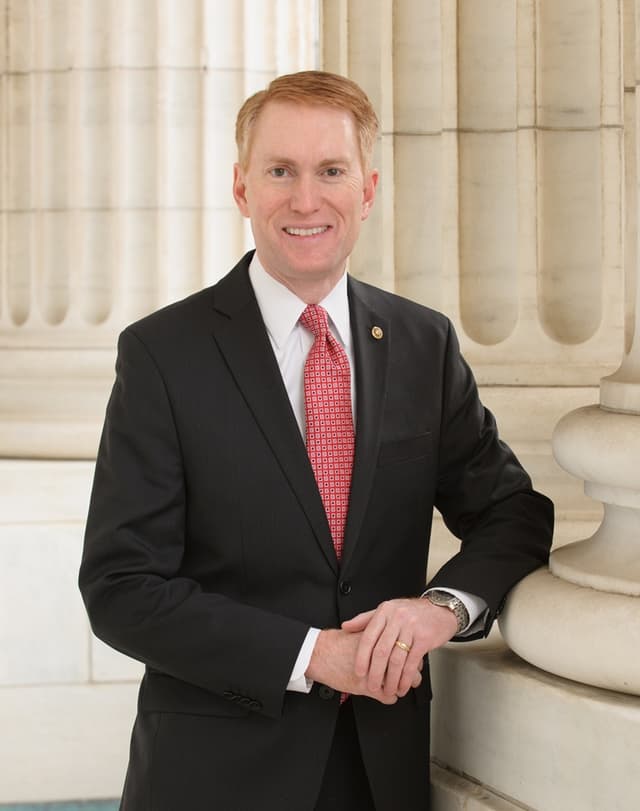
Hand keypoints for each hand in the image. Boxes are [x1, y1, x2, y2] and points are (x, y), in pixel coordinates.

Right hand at [305, 628, 421, 704]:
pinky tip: (388, 695)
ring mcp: (377, 673)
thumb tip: (391, 638)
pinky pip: (388, 696)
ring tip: (401, 686)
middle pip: (408, 667)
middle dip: (411, 673)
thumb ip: (378, 638)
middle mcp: (382, 658)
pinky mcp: (369, 688)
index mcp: (382, 642)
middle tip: (413, 675)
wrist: (320, 654)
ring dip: (402, 686)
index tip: (413, 658)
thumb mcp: (361, 635)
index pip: (407, 650)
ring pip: (400, 684)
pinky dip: (389, 697)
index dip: (411, 656)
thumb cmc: (338, 644)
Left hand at [341, 598, 457, 700]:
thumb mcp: (387, 610)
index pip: (368, 637)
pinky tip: (403, 686)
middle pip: (381, 651)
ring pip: (396, 659)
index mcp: (385, 611)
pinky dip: (406, 678)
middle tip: (372, 686)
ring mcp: (411, 628)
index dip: (362, 657)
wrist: (440, 609)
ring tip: (388, 690)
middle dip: (375, 673)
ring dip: (391, 679)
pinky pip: (411, 663)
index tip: (359, 672)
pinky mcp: (424, 639)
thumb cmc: (412, 612)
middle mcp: (397, 618)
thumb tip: (346, 626)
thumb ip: (366, 619)